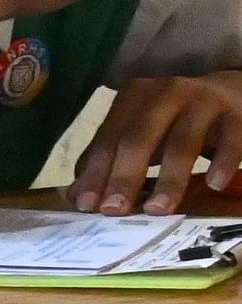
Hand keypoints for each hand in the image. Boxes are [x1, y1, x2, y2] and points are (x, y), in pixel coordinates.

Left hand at [65, 74, 241, 213]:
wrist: (231, 94)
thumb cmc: (176, 120)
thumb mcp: (141, 131)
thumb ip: (111, 157)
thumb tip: (78, 196)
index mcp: (134, 97)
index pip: (109, 138)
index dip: (97, 172)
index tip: (87, 206)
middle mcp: (165, 93)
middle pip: (139, 139)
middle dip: (124, 177)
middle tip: (115, 210)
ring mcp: (203, 102)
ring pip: (182, 143)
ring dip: (169, 179)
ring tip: (158, 210)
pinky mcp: (236, 115)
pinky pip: (230, 140)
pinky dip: (222, 163)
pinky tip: (214, 184)